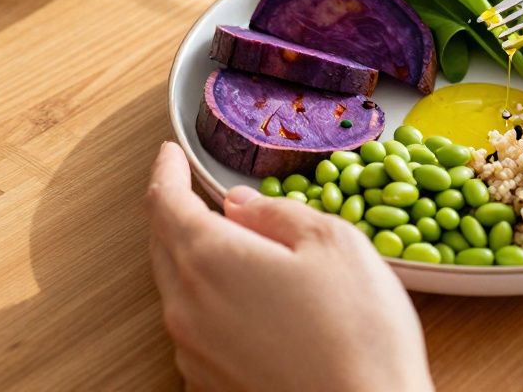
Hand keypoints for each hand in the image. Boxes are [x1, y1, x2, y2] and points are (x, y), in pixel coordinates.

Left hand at [146, 142, 432, 391]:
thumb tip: (242, 205)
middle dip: (177, 214)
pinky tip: (251, 304)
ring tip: (234, 248)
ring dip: (196, 261)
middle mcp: (187, 308)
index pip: (166, 202)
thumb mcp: (332, 242)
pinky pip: (199, 330)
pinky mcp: (211, 386)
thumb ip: (278, 213)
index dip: (166, 171)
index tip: (170, 154)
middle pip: (164, 246)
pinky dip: (213, 304)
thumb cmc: (358, 334)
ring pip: (180, 290)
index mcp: (210, 259)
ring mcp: (194, 354)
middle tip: (196, 193)